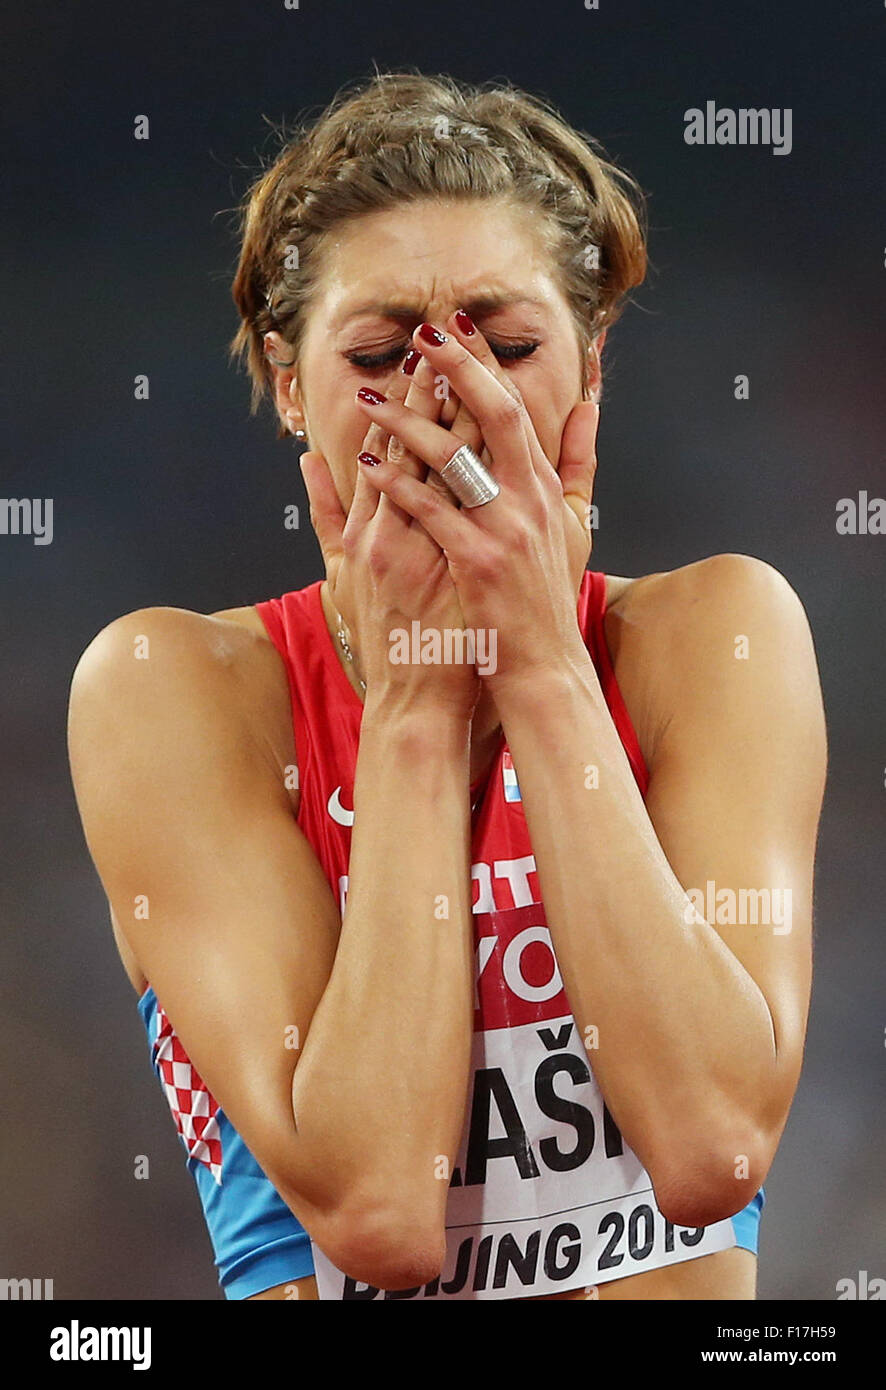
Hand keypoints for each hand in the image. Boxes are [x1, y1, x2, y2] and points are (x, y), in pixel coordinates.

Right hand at [299, 353, 480, 718]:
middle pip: (402, 445)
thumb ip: (325, 517)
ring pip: (424, 466)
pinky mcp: (427, 567)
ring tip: (464, 360)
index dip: (403, 398)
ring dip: (446, 412)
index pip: (383, 447)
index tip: (423, 352)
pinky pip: (447, 501)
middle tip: (445, 333)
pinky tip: (483, 433)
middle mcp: (379, 531)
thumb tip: (306, 461)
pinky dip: (463, 464)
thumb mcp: (343, 577)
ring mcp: (402, 548)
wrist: (411, 702)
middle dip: (424, 388)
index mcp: (365, 528)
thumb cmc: (389, 641)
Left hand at [352, 316, 598, 689]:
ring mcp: (506, 530)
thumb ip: (580, 460)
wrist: (545, 665)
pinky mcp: (479, 563)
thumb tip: (590, 403)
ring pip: (456, 458)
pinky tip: (367, 463)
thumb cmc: (548, 596)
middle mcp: (530, 500)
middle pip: (494, 415)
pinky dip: (398, 485)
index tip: (455, 324)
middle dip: (457, 369)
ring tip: (370, 396)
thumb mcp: (574, 523)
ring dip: (408, 422)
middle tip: (420, 333)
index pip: (514, 407)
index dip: (485, 363)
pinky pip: (432, 513)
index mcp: (543, 486)